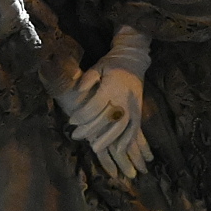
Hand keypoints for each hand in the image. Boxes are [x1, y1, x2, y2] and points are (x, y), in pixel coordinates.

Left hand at [65, 64, 151, 178]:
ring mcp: (133, 106)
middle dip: (90, 129)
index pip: (96, 105)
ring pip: (121, 127)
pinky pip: (134, 128)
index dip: (83, 115)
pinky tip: (119, 150)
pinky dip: (128, 140)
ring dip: (108, 139)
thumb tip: (77, 91)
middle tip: (75, 136)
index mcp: (111, 87)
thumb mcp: (98, 66)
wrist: (134, 61)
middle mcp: (123, 98)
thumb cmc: (112, 64)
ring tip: (95, 148)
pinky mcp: (139, 111)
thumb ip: (87, 79)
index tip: (71, 121)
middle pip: (107, 119)